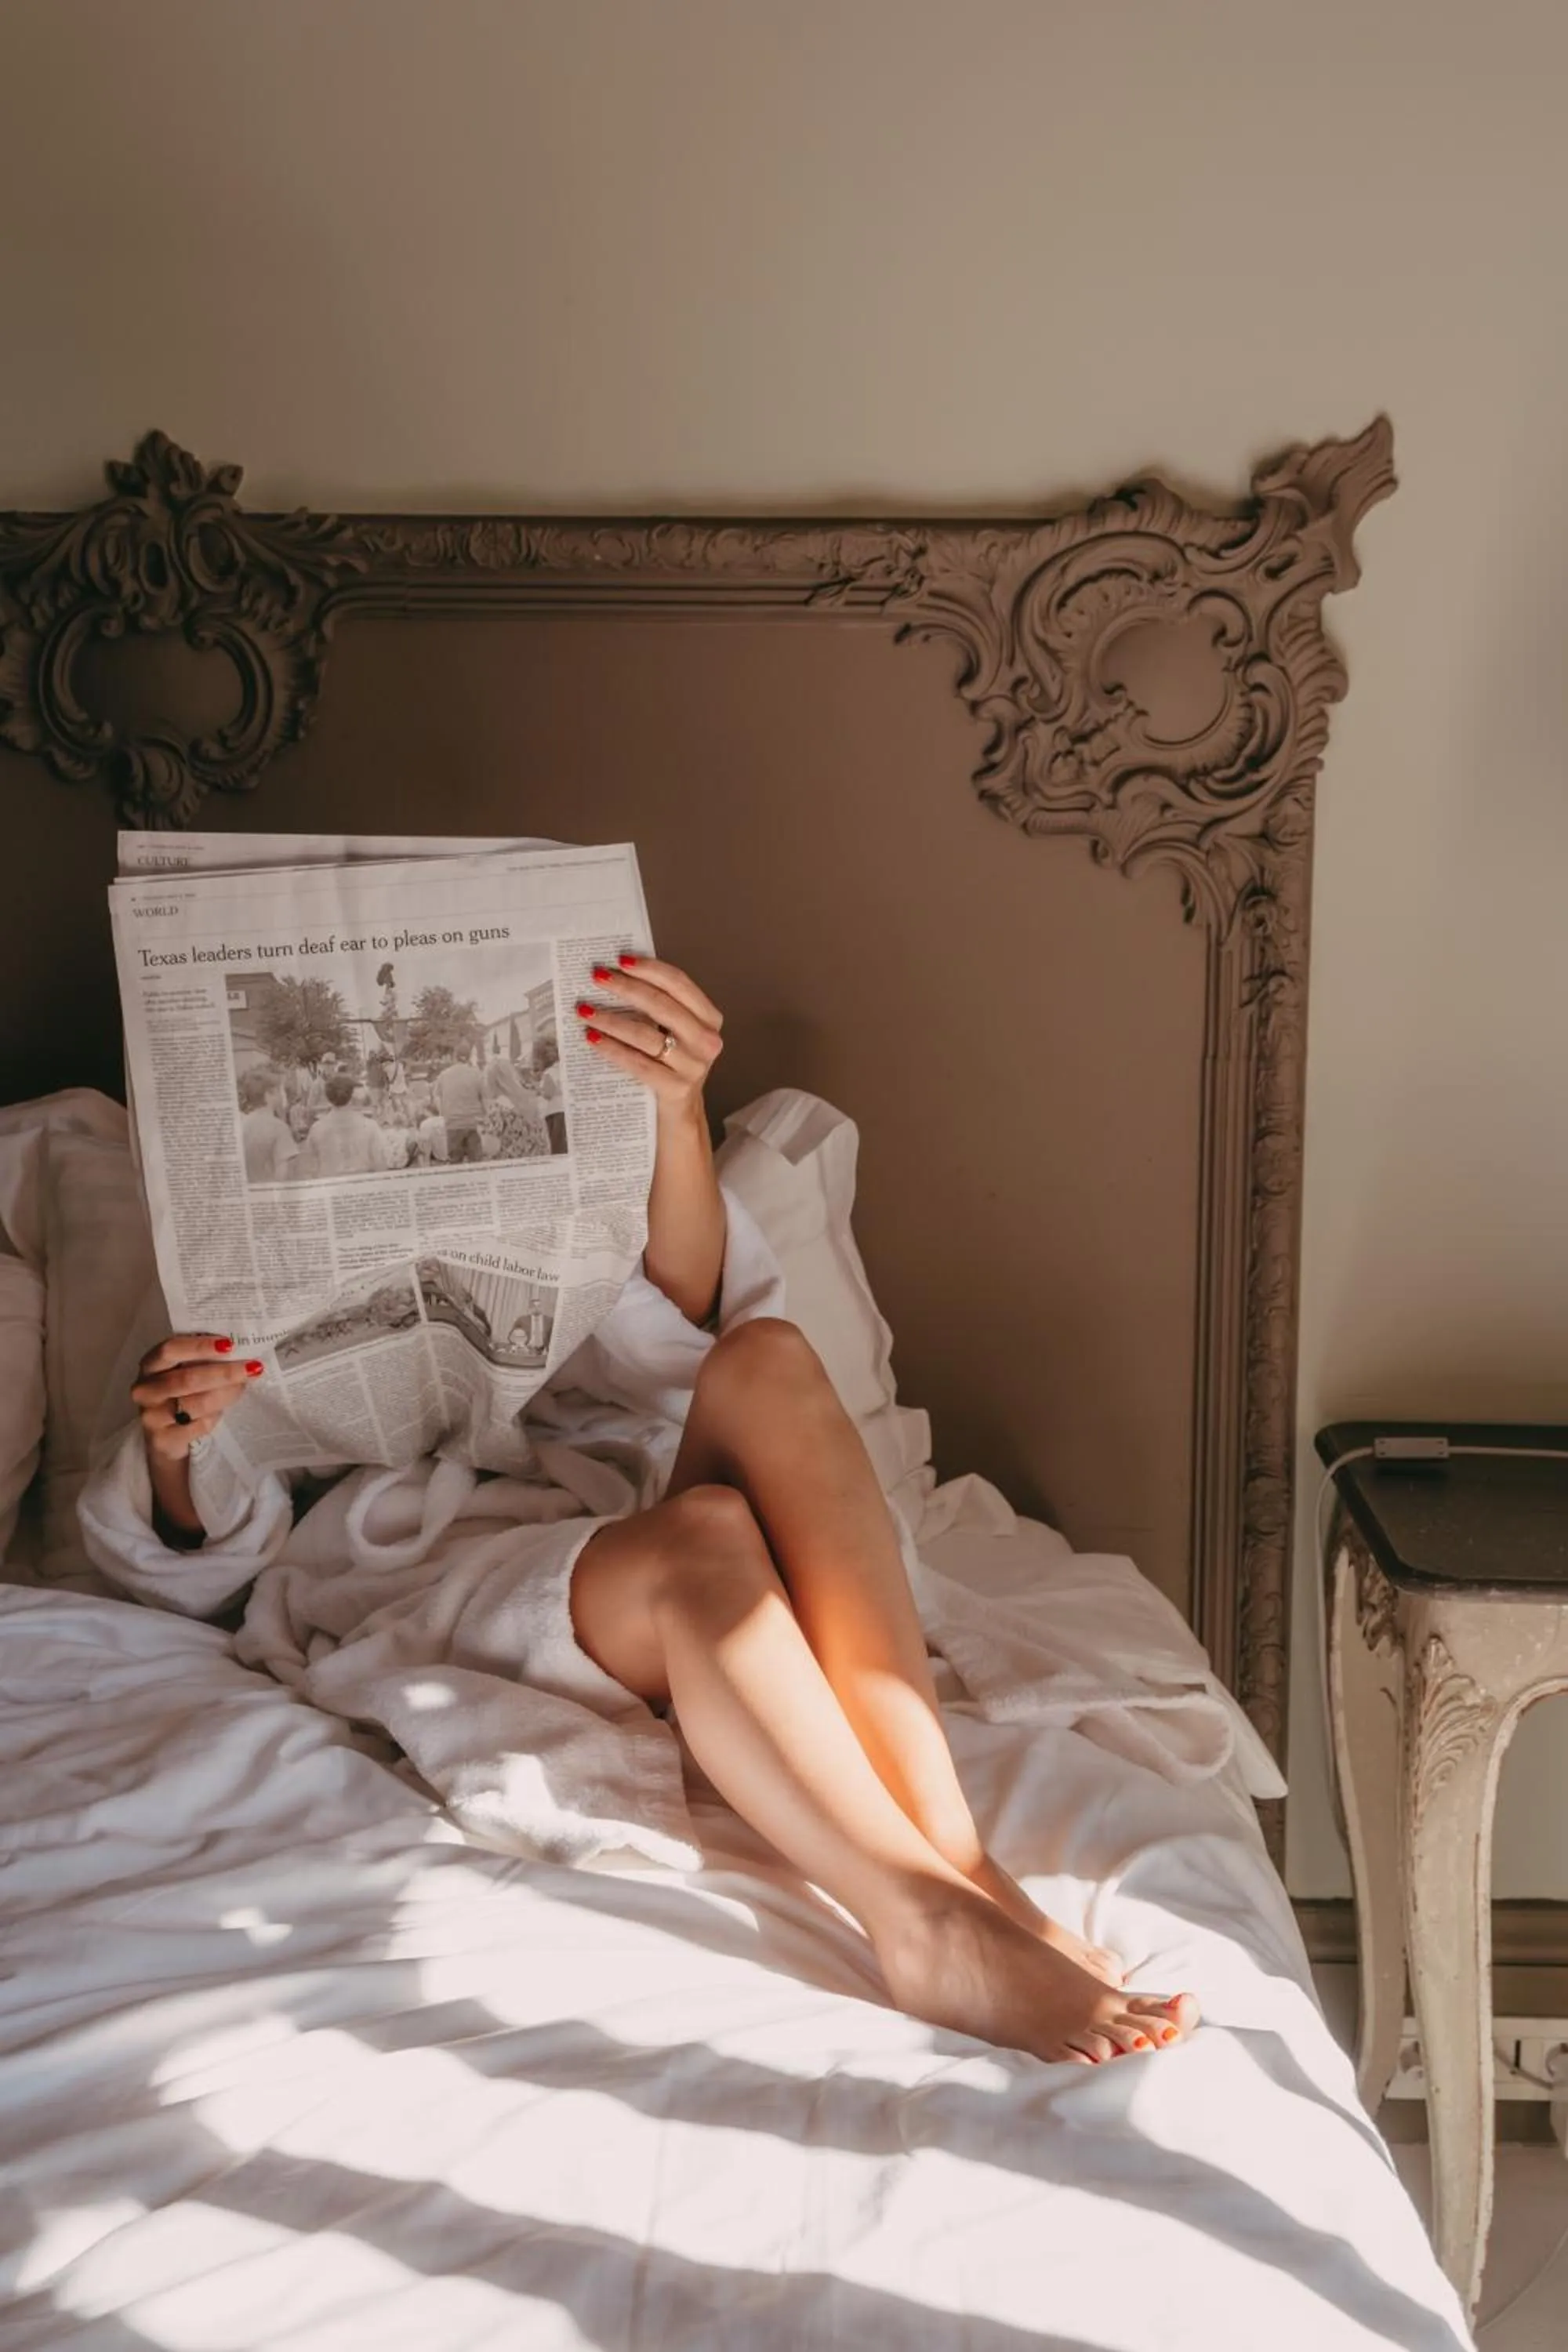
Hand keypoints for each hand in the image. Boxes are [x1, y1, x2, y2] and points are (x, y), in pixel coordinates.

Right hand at [132, 1334, 262, 1466]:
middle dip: (225, 1372)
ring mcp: (152, 1417)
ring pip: (197, 1403)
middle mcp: (145, 1390)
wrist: (163, 1439)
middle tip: (254, 1367)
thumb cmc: (178, 1397)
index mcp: (150, 1365)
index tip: (229, 1345)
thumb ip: (199, 1360)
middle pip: (188, 1378)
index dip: (199, 1346)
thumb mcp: (181, 1373)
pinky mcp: (164, 1439)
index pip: (170, 1350)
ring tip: (244, 1386)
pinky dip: (216, 1416)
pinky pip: (200, 1425)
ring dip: (227, 1394)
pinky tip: (221, 1411)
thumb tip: (237, 1349)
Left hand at [577, 955, 722, 1119]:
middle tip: (597, 977)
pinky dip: (612, 1049)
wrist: (679, 1117)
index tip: (620, 959)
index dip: (649, 969)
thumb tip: (618, 974)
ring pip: (646, 1034)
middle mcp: (708, 1041)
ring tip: (585, 1011)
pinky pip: (638, 1063)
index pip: (679, 984)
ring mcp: (694, 1067)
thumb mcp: (675, 1034)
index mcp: (710, 1019)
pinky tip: (592, 1039)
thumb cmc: (671, 1067)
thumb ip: (659, 1007)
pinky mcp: (677, 1089)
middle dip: (625, 988)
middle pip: (661, 1005)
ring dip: (611, 1019)